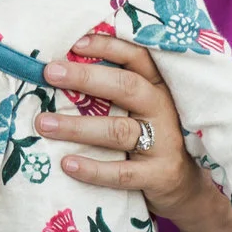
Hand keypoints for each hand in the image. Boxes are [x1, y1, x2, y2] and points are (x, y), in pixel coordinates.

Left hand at [33, 33, 207, 215]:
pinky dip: (94, 169)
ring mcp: (165, 142)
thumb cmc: (153, 137)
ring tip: (44, 124)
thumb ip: (117, 89)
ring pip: (118, 130)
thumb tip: (66, 65)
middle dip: (86, 78)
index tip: (75, 44)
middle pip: (126, 87)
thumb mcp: (143, 108)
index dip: (108, 48)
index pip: (137, 58)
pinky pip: (123, 172)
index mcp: (159, 87)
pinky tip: (68, 163)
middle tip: (49, 73)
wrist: (187, 186)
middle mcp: (163, 110)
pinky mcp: (160, 174)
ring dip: (77, 127)